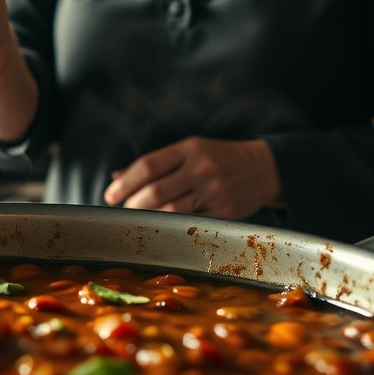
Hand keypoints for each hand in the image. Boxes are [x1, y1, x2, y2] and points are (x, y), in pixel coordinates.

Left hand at [103, 137, 282, 219]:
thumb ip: (155, 163)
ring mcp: (215, 191)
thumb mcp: (189, 150)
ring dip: (149, 218)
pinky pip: (191, 222)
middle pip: (156, 191)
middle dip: (132, 204)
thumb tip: (116, 177)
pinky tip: (162, 226)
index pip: (148, 166)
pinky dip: (172, 225)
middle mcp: (202, 168)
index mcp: (189, 148)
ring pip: (171, 210)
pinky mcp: (226, 212)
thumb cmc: (218, 158)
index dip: (124, 183)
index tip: (110, 196)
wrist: (263, 168)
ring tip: (138, 219)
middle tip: (123, 211)